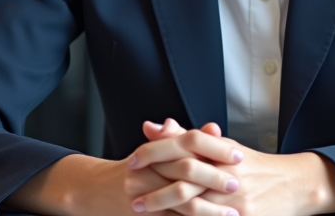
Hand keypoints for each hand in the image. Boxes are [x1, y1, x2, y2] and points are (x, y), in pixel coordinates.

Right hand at [2, 125, 237, 215]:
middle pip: (187, 170)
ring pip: (181, 201)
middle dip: (215, 179)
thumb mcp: (157, 150)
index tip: (239, 156)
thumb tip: (213, 127)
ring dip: (210, 209)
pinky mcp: (143, 214)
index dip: (216, 148)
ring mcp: (145, 194)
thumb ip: (185, 139)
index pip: (190, 142)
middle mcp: (149, 169)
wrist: (95, 190)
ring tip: (232, 214)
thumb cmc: (134, 168)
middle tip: (238, 185)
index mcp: (156, 149)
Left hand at [133, 121, 334, 215]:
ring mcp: (235, 200)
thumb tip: (153, 126)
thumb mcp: (223, 147)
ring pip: (192, 205)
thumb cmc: (254, 166)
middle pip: (184, 178)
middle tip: (130, 192)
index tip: (133, 160)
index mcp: (223, 151)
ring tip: (141, 210)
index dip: (155, 152)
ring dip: (164, 208)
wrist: (295, 185)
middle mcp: (228, 173)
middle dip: (154, 187)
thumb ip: (187, 138)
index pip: (183, 146)